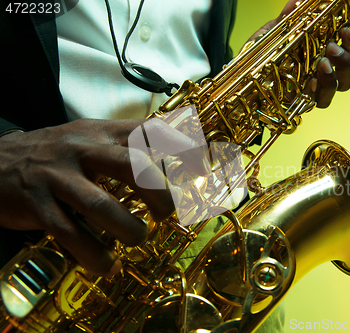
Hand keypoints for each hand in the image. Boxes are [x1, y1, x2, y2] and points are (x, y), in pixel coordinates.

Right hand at [0, 119, 208, 275]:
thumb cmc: (56, 153)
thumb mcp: (90, 137)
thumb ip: (127, 145)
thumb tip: (176, 157)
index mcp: (101, 132)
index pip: (148, 130)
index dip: (181, 146)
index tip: (203, 167)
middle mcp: (82, 149)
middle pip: (130, 166)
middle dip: (159, 193)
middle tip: (169, 214)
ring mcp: (58, 177)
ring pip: (100, 204)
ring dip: (128, 228)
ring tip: (139, 238)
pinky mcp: (37, 206)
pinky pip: (69, 234)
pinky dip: (93, 254)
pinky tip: (108, 265)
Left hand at [246, 0, 349, 107]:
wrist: (240, 77)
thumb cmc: (259, 56)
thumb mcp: (272, 34)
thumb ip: (287, 19)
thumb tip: (296, 1)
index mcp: (320, 53)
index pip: (345, 48)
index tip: (345, 30)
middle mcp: (320, 73)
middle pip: (347, 71)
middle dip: (346, 59)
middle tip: (332, 48)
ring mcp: (312, 90)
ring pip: (338, 88)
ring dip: (335, 76)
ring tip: (322, 64)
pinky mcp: (301, 103)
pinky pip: (318, 102)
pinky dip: (318, 92)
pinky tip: (311, 82)